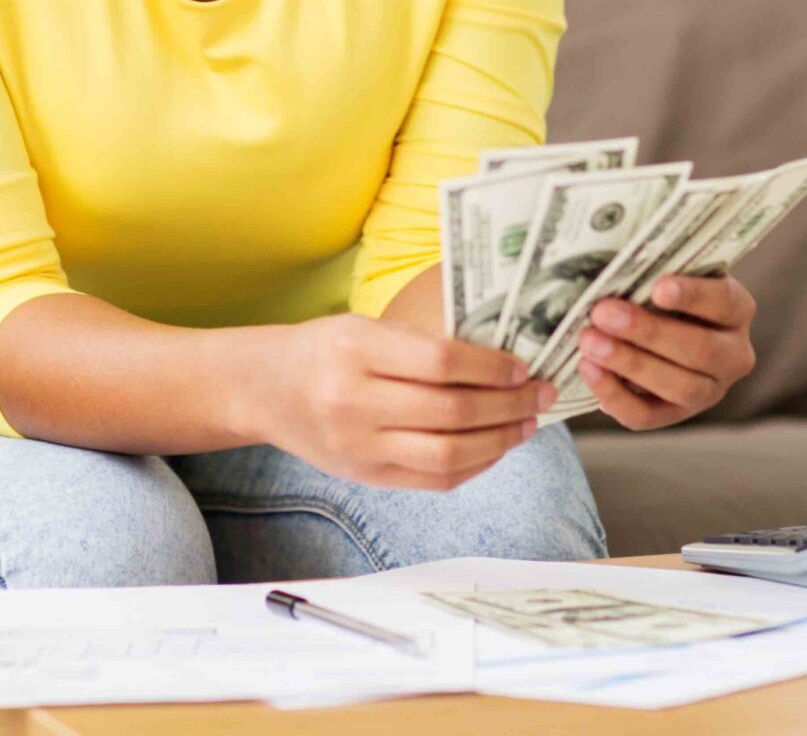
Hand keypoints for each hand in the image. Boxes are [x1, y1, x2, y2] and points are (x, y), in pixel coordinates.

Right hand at [258, 315, 556, 489]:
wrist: (266, 389)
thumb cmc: (324, 349)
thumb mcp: (366, 327)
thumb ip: (423, 344)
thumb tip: (500, 361)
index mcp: (356, 350)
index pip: (441, 362)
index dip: (491, 367)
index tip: (521, 366)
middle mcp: (354, 401)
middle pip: (451, 412)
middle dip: (507, 405)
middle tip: (540, 394)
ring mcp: (359, 446)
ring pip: (448, 454)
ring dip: (499, 441)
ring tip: (525, 424)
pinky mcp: (366, 476)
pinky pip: (434, 479)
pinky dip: (475, 465)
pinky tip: (495, 447)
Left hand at [572, 272, 756, 429]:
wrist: (653, 328)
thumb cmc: (657, 288)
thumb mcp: (665, 272)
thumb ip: (651, 271)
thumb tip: (617, 270)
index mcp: (736, 310)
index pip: (723, 302)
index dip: (692, 295)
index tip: (657, 287)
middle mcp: (733, 354)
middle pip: (701, 350)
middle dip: (648, 332)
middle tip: (603, 313)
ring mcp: (710, 390)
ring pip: (679, 386)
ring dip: (630, 363)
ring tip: (589, 342)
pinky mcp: (676, 415)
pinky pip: (647, 415)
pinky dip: (615, 395)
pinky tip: (588, 370)